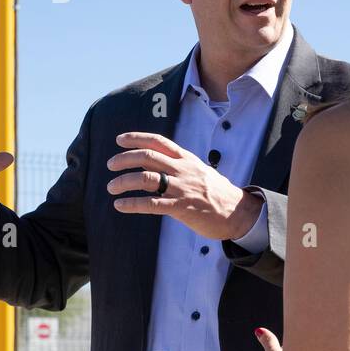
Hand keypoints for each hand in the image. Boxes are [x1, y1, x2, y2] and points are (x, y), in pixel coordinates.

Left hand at [106, 132, 260, 239]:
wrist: (239, 212)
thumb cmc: (219, 193)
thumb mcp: (201, 171)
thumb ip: (182, 166)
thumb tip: (161, 163)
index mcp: (187, 159)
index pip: (158, 142)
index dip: (137, 138)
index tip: (119, 140)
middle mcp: (183, 170)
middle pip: (147, 157)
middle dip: (124, 159)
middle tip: (110, 165)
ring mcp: (183, 188)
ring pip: (146, 178)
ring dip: (124, 182)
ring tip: (111, 188)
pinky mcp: (182, 208)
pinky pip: (152, 204)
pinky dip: (132, 204)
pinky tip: (121, 205)